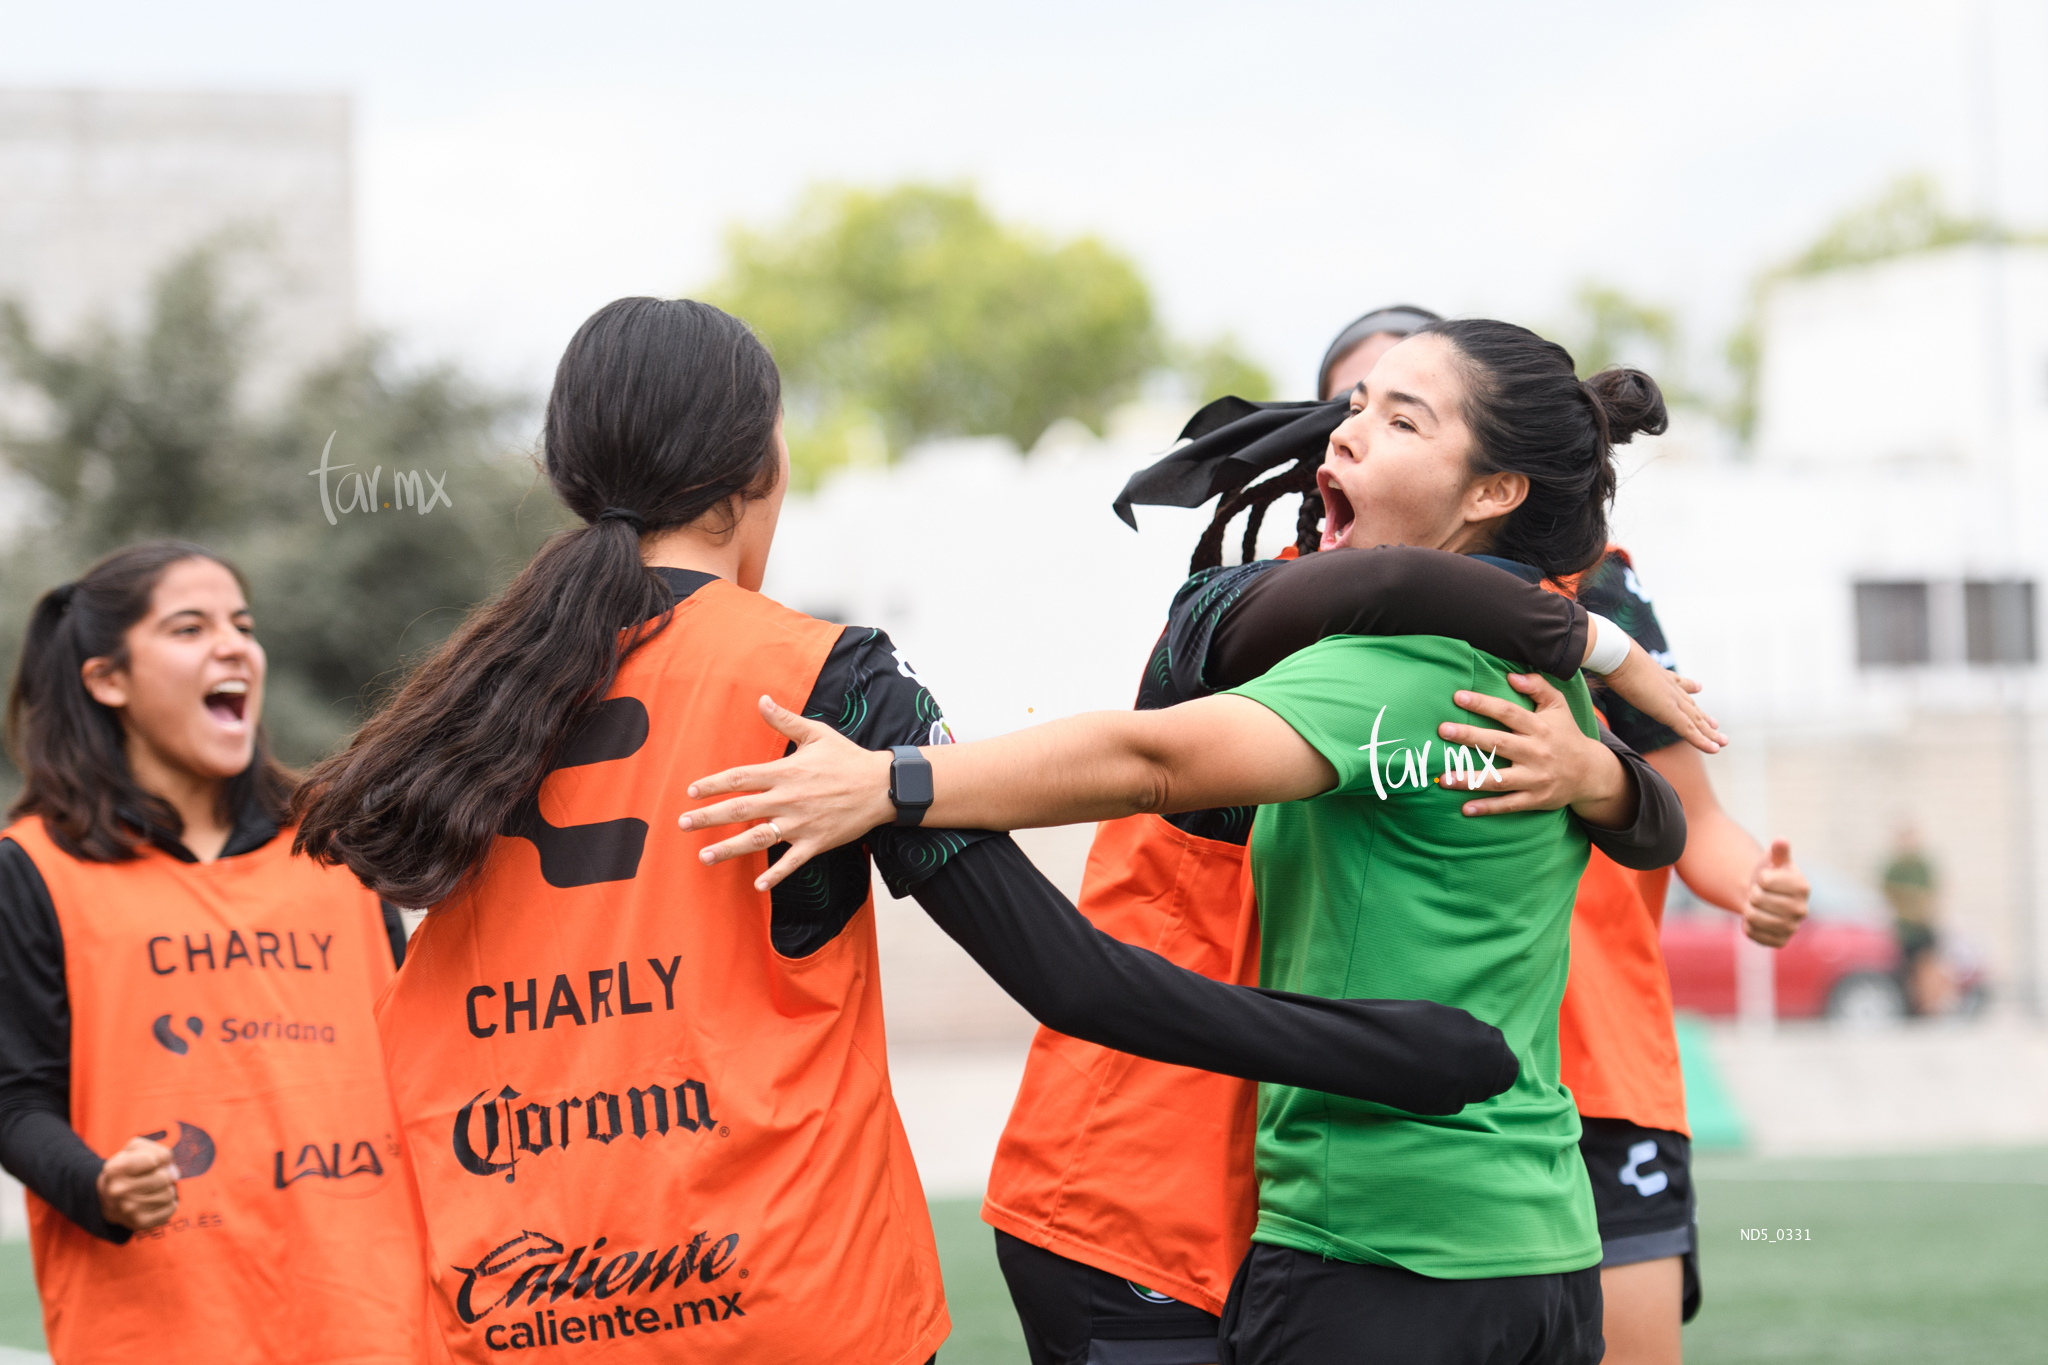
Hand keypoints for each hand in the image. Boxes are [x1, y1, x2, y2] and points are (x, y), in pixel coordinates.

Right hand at [98, 1136, 177, 1230]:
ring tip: (151, 1190)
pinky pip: (170, 1209)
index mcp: (115, 1169)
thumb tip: (175, 1174)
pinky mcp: (140, 1223)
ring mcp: (128, 1210)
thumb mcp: (136, 1149)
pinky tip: (154, 1202)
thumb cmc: (128, 1168)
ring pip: (169, 1194)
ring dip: (166, 1189)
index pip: (154, 1160)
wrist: (109, 1198)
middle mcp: (118, 1191)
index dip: (156, 1160)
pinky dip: (168, 1203)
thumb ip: (159, 1152)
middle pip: (164, 1178)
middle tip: (150, 1178)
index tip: (147, 1164)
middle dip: (163, 1175)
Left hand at [680, 695, 892, 891]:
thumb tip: (762, 700)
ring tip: (704, 857)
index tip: (691, 792)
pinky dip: (776, 875)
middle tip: (683, 824)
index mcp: (785, 772)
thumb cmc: (848, 758)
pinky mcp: (816, 842)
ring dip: (729, 848)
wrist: (882, 786)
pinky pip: (792, 862)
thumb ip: (785, 721)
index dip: (713, 784)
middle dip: (708, 817)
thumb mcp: (817, 734)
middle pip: (740, 809)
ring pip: (758, 838)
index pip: (740, 778)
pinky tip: (758, 886)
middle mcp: (788, 799)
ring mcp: (801, 823)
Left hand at [1437, 673, 1632, 824]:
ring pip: (1499, 779)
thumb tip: (1512, 676)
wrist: (1591, 773)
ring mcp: (1536, 778)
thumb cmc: (1566, 735)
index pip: (1508, 713)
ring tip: (1443, 779)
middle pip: (1499, 743)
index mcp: (1539, 727)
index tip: (1458, 697)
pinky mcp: (1536, 799)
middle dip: (1470, 737)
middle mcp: (1536, 752)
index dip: (1483, 704)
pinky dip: (1488, 808)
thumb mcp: (1558, 706)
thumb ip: (1538, 686)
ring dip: (1470, 779)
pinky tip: (1465, 809)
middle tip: (1443, 730)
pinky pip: (1509, 805)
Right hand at [1602, 642, 1724, 753]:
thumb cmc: (1611, 657)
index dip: (1688, 687)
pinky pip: (1689, 730)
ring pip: (1695, 720)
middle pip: (1690, 705)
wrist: (1617, 656)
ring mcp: (1671, 699)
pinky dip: (1702, 740)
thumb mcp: (1614, 663)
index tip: (1698, 688)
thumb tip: (1599, 659)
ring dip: (1709, 732)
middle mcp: (1669, 686)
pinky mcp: (1669, 711)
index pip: (1677, 684)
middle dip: (1702, 716)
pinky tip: (1713, 749)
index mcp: (1657, 675)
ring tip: (1721, 741)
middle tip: (1715, 724)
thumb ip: (1612, 667)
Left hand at [1744, 839, 1808, 946]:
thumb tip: (1781, 840)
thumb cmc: (1770, 874)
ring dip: (1748, 909)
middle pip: (1758, 899)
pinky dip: (1747, 925)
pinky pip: (1752, 934)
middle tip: (1760, 893)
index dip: (1760, 878)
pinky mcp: (1780, 942)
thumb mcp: (1774, 859)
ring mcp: (1792, 928)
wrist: (1765, 898)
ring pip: (1753, 917)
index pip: (1765, 880)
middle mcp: (1802, 910)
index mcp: (1803, 886)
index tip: (1766, 879)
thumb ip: (1778, 851)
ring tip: (1758, 905)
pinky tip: (1757, 919)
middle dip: (1753, 893)